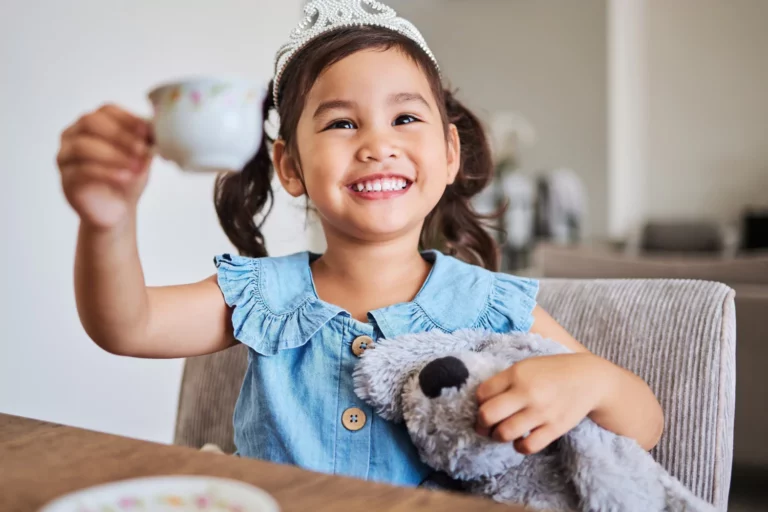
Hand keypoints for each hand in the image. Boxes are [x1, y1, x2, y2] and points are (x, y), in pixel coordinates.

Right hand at [57, 104, 153, 229]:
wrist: (117, 210)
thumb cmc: (128, 178)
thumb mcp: (142, 157)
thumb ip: (146, 140)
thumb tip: (158, 127)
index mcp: (93, 124)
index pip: (106, 110)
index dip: (128, 118)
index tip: (147, 131)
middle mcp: (73, 135)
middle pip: (90, 122)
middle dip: (120, 135)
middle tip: (141, 149)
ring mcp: (65, 156)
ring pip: (83, 146)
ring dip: (114, 155)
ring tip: (137, 167)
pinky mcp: (66, 179)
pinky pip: (82, 170)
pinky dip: (107, 172)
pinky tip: (125, 177)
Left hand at [475, 353, 610, 453]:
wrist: (588, 378)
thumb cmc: (550, 372)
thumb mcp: (525, 367)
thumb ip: (503, 381)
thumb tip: (481, 403)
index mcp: (516, 373)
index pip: (482, 394)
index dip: (478, 402)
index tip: (484, 405)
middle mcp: (527, 392)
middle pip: (487, 415)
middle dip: (481, 423)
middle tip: (485, 425)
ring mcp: (541, 412)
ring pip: (504, 433)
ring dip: (497, 436)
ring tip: (501, 433)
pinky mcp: (554, 428)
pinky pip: (527, 446)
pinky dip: (519, 446)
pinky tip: (520, 439)